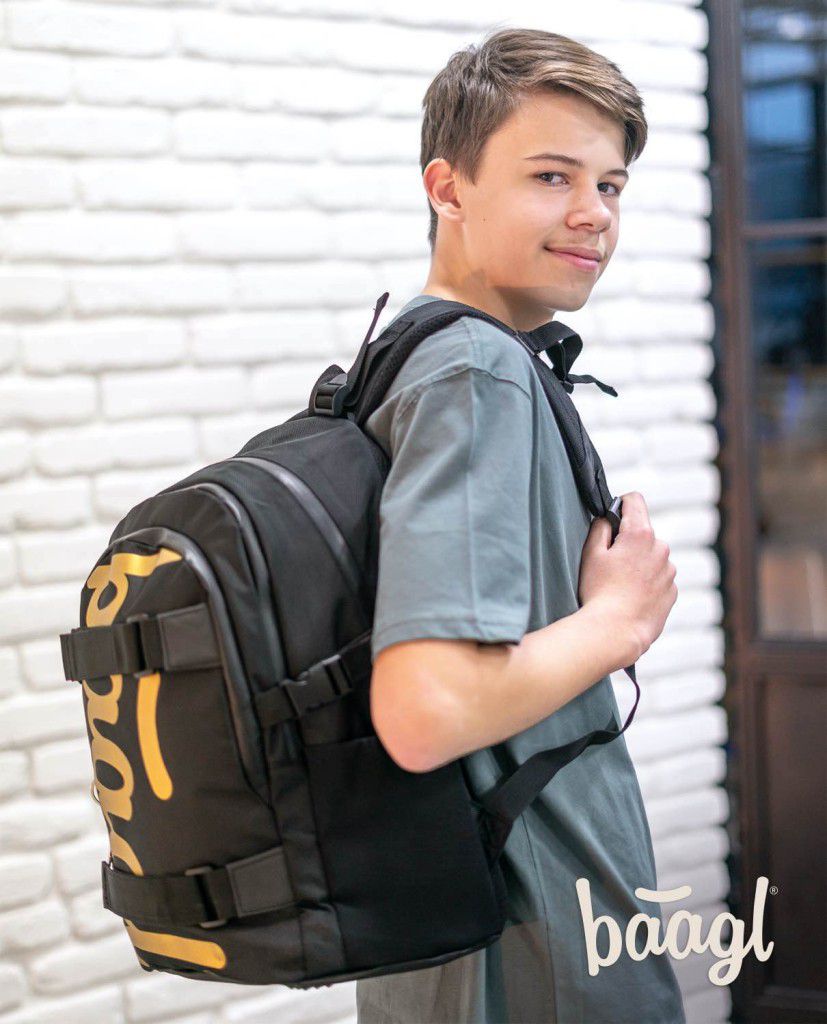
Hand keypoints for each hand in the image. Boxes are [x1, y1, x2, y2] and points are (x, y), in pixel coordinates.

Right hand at [578, 492, 677, 660]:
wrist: (616, 632)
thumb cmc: (599, 593)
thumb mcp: (591, 554)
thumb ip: (601, 527)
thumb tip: (608, 518)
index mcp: (640, 534)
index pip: (635, 500)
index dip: (621, 504)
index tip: (613, 517)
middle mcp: (661, 549)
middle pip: (643, 533)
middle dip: (629, 541)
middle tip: (610, 563)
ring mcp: (669, 572)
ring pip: (652, 557)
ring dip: (640, 563)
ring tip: (620, 585)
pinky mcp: (672, 592)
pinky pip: (659, 578)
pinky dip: (647, 582)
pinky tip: (631, 597)